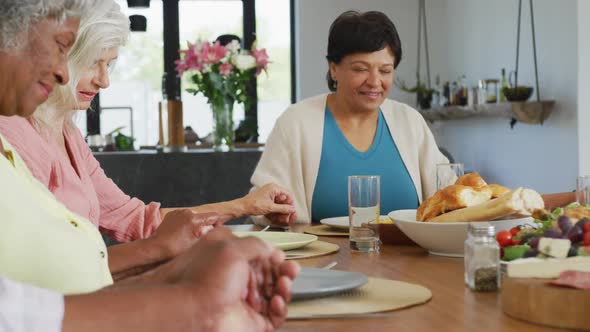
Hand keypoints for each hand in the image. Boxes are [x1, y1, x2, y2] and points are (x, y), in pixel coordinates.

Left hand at [149, 209, 218, 259]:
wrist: (157, 247)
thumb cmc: (175, 249)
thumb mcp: (197, 244)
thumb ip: (209, 235)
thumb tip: (216, 230)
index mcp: (195, 219)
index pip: (214, 215)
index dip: (218, 223)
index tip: (215, 230)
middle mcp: (187, 212)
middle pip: (203, 216)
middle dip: (204, 225)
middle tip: (200, 237)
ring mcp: (179, 212)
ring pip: (193, 216)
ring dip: (194, 224)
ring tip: (188, 236)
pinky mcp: (172, 214)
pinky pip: (183, 216)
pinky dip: (185, 222)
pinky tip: (180, 232)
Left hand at [157, 228, 299, 330]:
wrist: (192, 311)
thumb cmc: (205, 279)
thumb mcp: (232, 248)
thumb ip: (256, 245)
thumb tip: (272, 249)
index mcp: (231, 262)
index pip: (260, 258)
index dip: (273, 257)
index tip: (281, 257)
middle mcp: (238, 282)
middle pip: (270, 276)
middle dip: (284, 272)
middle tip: (292, 269)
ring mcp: (245, 303)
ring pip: (275, 295)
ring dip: (284, 288)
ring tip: (284, 283)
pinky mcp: (252, 322)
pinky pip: (274, 316)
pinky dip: (280, 308)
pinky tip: (277, 301)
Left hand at [241, 184, 296, 225]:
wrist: (242, 207)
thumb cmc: (253, 204)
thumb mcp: (270, 207)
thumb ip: (283, 208)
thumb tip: (291, 209)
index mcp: (274, 188)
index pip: (288, 194)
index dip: (290, 203)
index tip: (291, 210)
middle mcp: (272, 189)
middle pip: (284, 199)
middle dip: (286, 208)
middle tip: (287, 215)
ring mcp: (269, 194)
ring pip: (279, 203)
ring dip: (281, 210)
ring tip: (281, 217)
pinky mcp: (266, 199)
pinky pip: (274, 204)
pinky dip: (276, 210)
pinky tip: (276, 216)